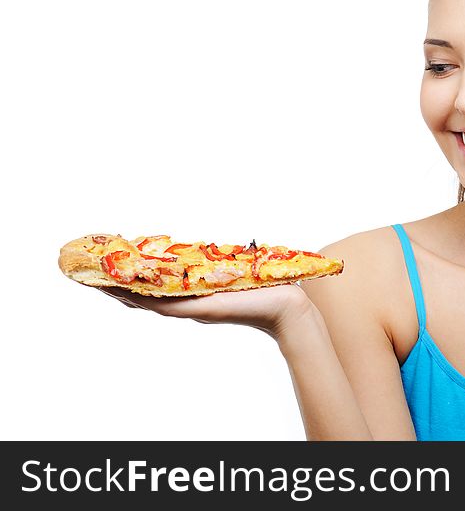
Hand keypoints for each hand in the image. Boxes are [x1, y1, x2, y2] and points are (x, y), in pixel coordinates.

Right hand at [97, 282, 315, 340]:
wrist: (287, 306)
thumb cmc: (263, 286)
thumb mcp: (229, 270)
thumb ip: (213, 263)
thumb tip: (203, 246)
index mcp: (190, 295)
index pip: (150, 290)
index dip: (124, 281)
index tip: (102, 270)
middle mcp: (186, 304)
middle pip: (140, 298)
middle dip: (112, 287)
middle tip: (85, 276)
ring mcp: (191, 309)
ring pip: (146, 303)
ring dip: (119, 294)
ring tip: (95, 283)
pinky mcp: (200, 309)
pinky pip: (165, 305)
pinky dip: (143, 299)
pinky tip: (124, 292)